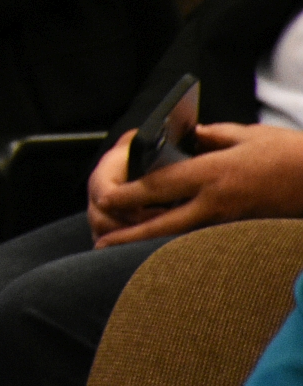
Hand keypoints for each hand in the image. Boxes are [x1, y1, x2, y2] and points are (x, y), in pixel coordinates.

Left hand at [92, 123, 302, 247]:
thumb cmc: (293, 156)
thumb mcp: (248, 135)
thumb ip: (212, 136)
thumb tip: (189, 136)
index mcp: (214, 173)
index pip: (160, 185)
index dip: (128, 193)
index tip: (104, 198)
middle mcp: (217, 202)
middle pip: (163, 223)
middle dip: (130, 235)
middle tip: (102, 241)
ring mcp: (230, 222)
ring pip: (180, 238)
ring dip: (150, 244)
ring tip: (122, 250)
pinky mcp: (242, 232)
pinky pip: (202, 240)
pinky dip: (178, 243)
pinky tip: (162, 245)